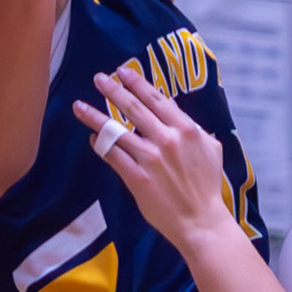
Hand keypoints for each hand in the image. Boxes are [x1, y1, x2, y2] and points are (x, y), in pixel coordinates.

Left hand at [74, 61, 237, 247]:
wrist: (200, 220)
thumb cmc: (207, 187)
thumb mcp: (212, 150)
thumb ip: (196, 131)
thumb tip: (183, 118)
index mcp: (186, 129)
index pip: (156, 99)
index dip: (137, 83)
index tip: (122, 71)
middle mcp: (166, 139)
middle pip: (133, 108)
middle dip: (113, 90)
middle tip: (97, 78)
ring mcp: (150, 159)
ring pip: (116, 131)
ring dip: (95, 117)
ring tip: (79, 106)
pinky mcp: (137, 178)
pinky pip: (113, 156)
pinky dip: (100, 145)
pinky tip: (92, 138)